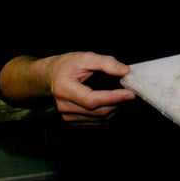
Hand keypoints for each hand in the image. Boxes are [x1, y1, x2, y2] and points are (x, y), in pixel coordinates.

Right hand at [0, 52, 135, 124]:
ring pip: (99, 119)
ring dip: (115, 110)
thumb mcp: (84, 57)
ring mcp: (67, 116)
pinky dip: (109, 115)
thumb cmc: (66, 66)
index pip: (92, 100)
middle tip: (131, 93)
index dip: (113, 98)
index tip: (130, 93)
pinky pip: (96, 123)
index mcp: (64, 89)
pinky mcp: (72, 122)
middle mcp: (64, 106)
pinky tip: (114, 104)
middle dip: (118, 104)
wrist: (49, 77)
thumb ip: (105, 62)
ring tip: (123, 97)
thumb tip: (124, 71)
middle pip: (97, 112)